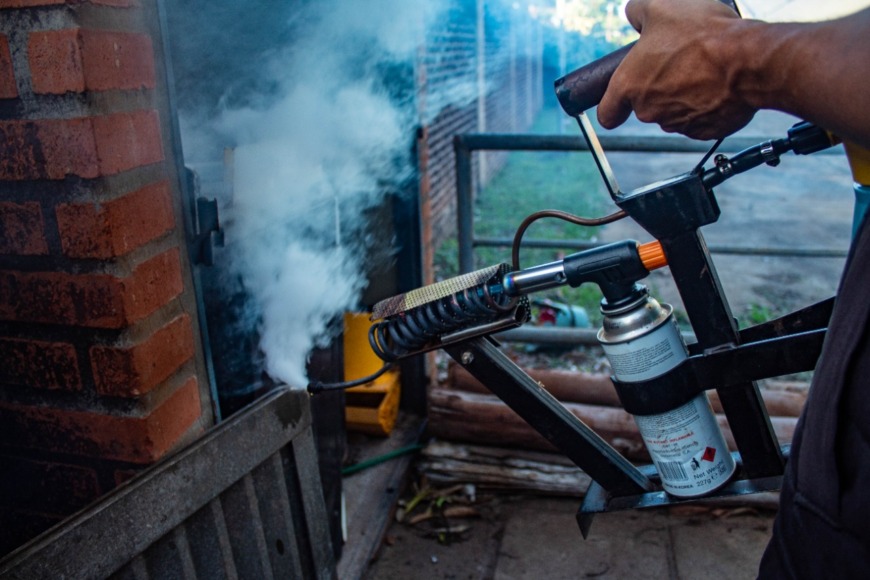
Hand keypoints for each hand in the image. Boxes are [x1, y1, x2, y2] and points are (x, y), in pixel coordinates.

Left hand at [598, 0, 757, 139]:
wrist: (747, 59)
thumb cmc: (703, 35)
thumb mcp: (660, 7)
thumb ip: (638, 12)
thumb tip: (635, 16)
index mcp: (630, 85)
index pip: (607, 113)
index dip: (613, 107)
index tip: (620, 103)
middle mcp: (649, 110)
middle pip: (645, 106)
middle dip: (658, 88)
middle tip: (678, 62)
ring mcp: (677, 123)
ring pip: (672, 112)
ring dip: (682, 96)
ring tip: (702, 69)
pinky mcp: (704, 131)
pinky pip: (699, 119)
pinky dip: (706, 106)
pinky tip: (717, 85)